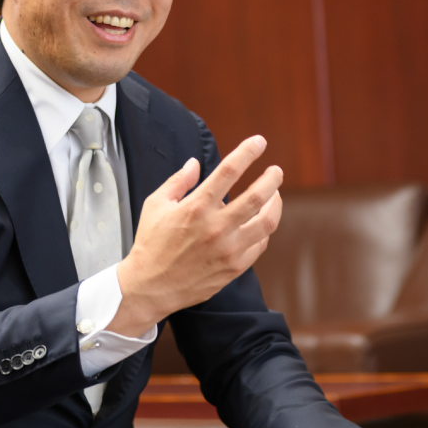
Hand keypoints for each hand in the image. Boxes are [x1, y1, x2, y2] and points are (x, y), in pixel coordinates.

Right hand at [107, 135, 282, 336]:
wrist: (151, 285)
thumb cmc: (151, 242)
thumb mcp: (155, 204)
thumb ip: (178, 181)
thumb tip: (195, 163)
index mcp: (196, 206)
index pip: (229, 171)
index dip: (247, 152)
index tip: (259, 142)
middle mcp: (216, 226)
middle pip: (257, 196)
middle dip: (272, 178)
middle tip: (276, 171)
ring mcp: (228, 249)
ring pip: (266, 222)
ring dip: (275, 204)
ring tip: (275, 195)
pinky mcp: (234, 267)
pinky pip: (259, 245)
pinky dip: (263, 230)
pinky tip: (260, 222)